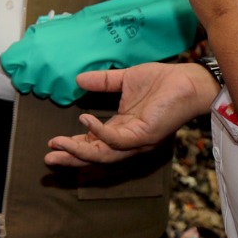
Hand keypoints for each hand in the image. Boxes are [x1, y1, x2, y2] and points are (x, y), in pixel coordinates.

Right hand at [42, 63, 219, 167]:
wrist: (188, 80)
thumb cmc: (162, 81)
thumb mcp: (125, 79)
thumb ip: (102, 82)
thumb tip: (78, 80)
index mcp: (122, 129)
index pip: (94, 144)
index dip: (72, 146)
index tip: (51, 145)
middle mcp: (128, 140)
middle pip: (96, 156)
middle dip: (71, 157)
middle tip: (49, 157)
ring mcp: (137, 140)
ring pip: (104, 154)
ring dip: (80, 151)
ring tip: (59, 144)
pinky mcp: (145, 134)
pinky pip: (118, 139)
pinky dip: (99, 132)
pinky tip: (85, 121)